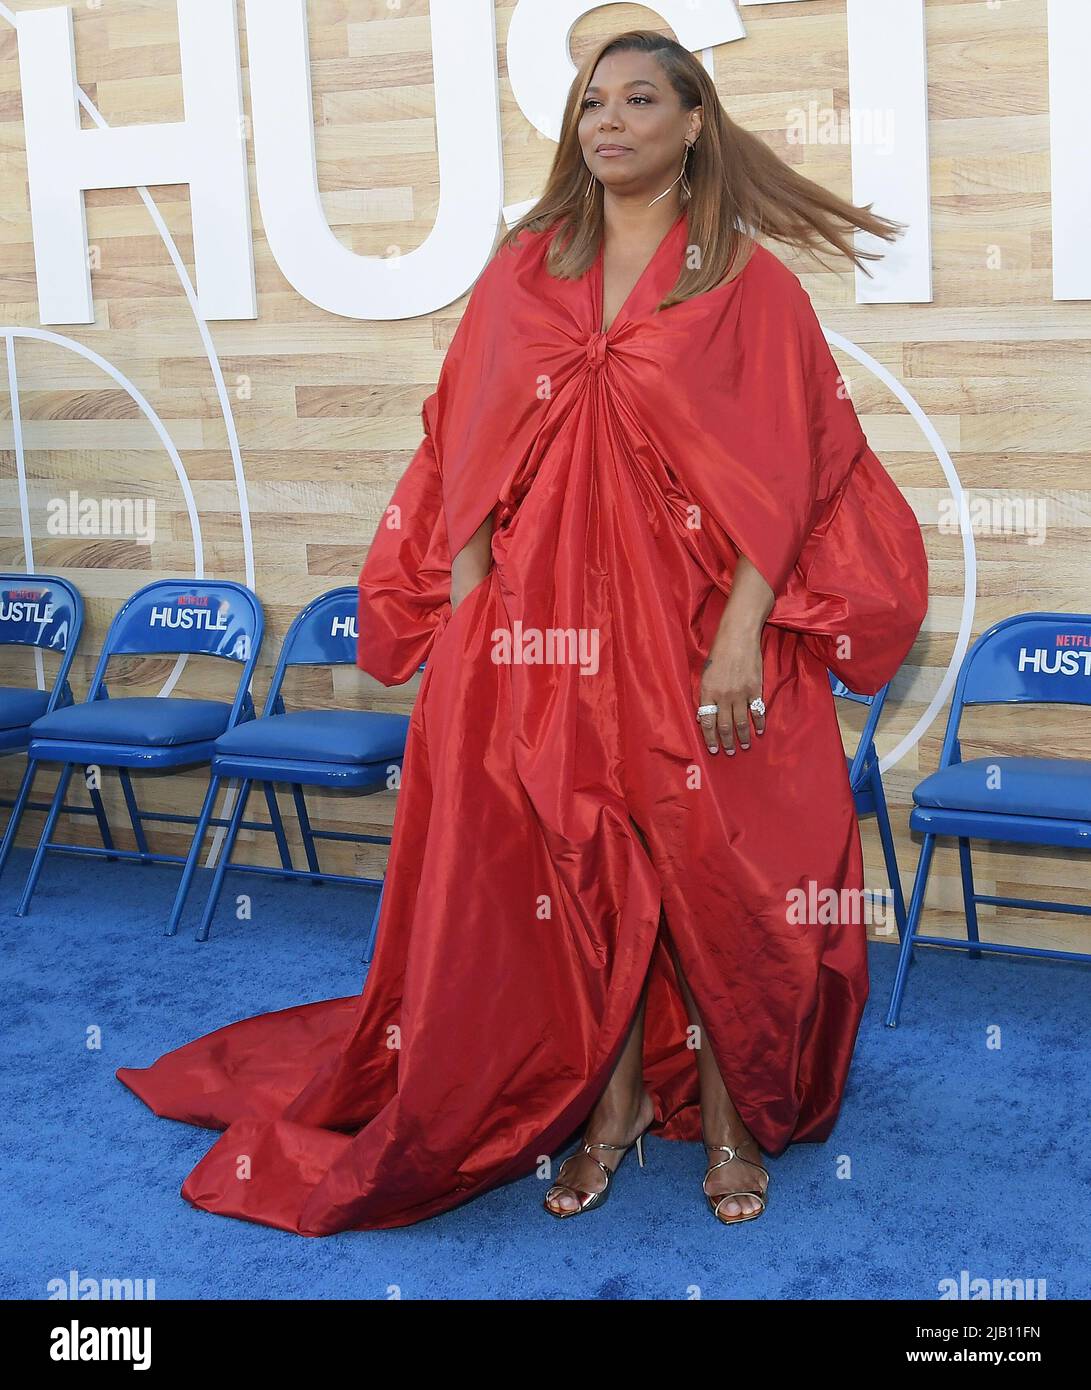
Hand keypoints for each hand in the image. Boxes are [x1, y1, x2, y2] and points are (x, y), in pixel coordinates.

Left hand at [697, 628, 765, 754]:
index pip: (707, 722)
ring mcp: (740, 694)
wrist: (738, 637)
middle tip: (730, 752)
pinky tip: (759, 730)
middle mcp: (723, 696)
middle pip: (724, 726)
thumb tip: (704, 718)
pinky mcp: (755, 689)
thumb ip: (705, 696)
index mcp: (707, 693)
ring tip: (744, 746)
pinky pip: (757, 711)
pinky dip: (758, 723)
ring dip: (743, 737)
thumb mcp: (705, 674)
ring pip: (741, 722)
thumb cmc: (718, 654)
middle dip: (727, 742)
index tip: (713, 749)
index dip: (710, 739)